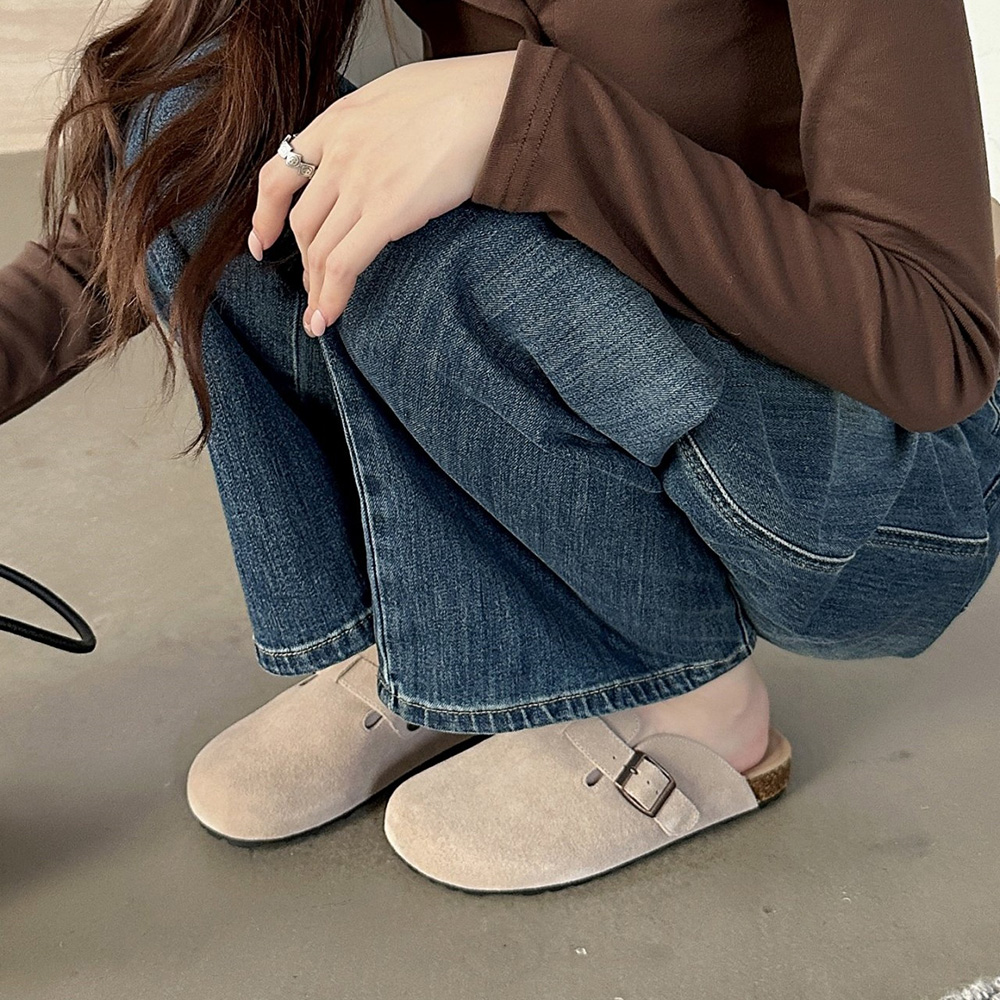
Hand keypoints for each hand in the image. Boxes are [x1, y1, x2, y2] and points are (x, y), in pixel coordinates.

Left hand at [247, 50, 517, 336]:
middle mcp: (339, 153)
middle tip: (312, 290)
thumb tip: (373, 153)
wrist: (491, 101)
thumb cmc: (460, 96)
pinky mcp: (387, 212)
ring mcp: (360, 184)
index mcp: (337, 121)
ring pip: (318, 250)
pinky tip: (329, 317)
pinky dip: (331, 296)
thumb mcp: (393, 96)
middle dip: (304, 264)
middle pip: (302, 223)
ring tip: (319, 317)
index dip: (265, 215)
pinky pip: (343, 264)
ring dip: (316, 290)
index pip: (279, 174)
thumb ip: (370, 128)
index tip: (262, 241)